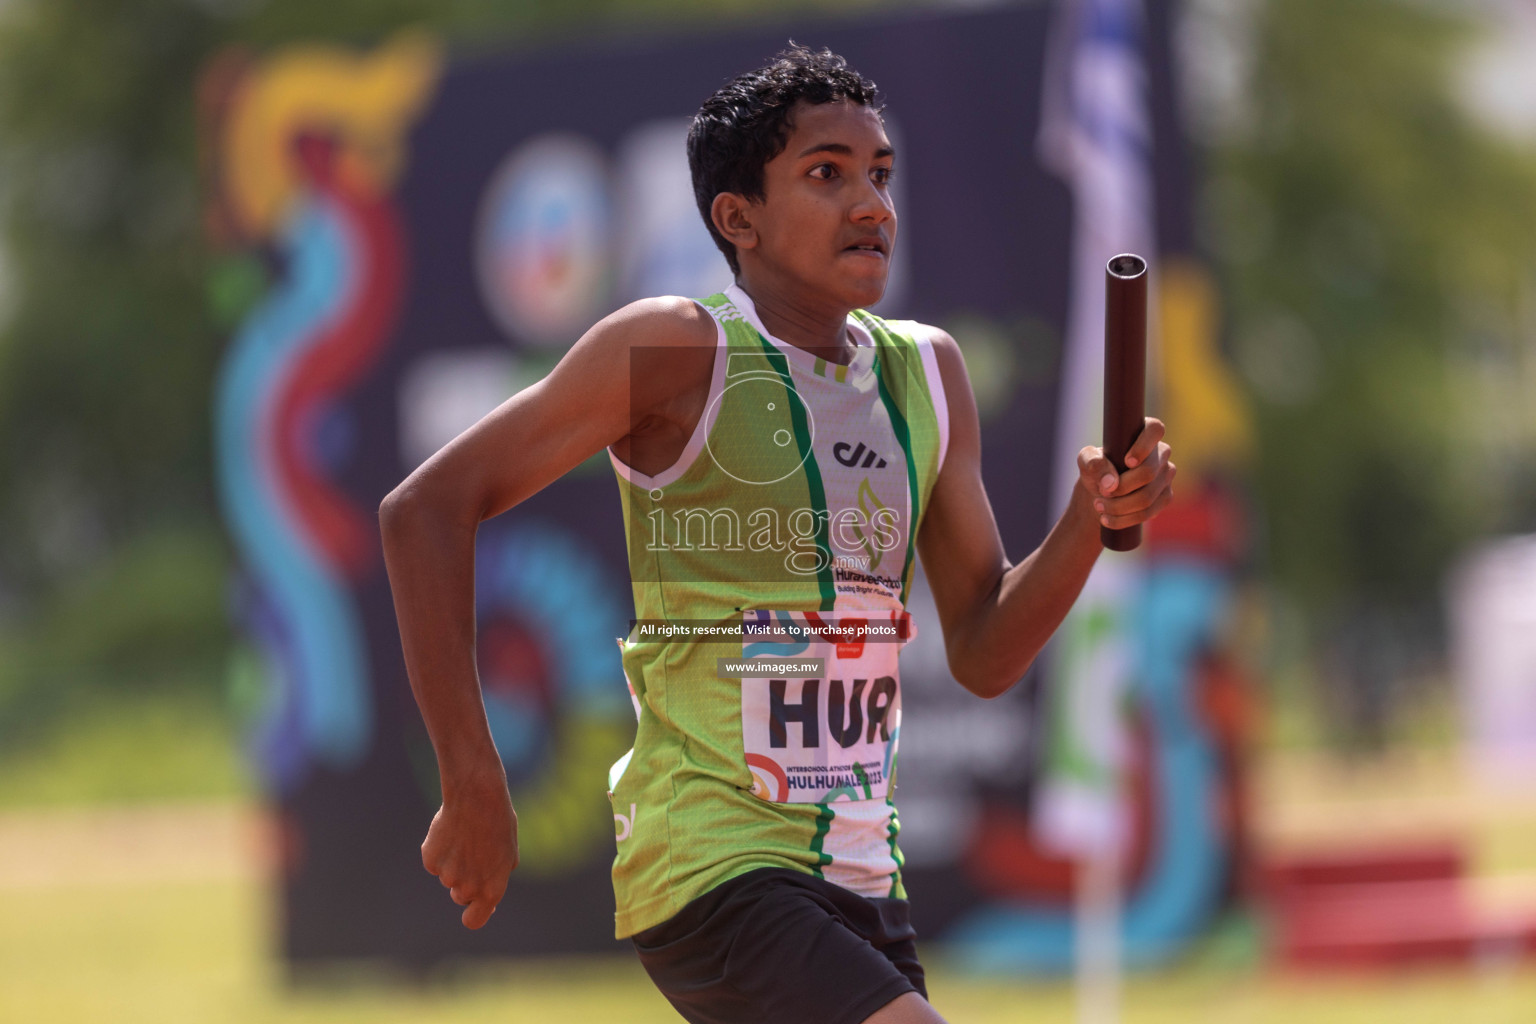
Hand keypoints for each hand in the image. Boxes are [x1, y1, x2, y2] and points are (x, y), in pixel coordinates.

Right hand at [420, 776, 518, 928]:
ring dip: (454, 862)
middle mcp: (467, 889)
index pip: (474, 920)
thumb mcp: (508, 854)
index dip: (472, 914)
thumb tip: (487, 896)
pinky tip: (451, 830)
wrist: (477, 797)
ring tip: (466, 836)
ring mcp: (446, 876)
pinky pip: (434, 861)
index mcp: (490, 891)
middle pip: (460, 896)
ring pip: (447, 876)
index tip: (472, 906)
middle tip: (474, 853)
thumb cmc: (498, 823)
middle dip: (465, 881)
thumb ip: (496, 878)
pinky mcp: (430, 860)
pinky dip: (440, 850)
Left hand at [1076, 417, 1175, 532]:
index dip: (1144, 445)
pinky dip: (1125, 519)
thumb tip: (1110, 483)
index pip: (1155, 429)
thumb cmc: (1096, 468)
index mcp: (1145, 434)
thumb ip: (1092, 462)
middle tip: (1101, 493)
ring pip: (1147, 497)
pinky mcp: (1165, 497)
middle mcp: (1161, 453)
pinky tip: (1107, 519)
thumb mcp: (1086, 461)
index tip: (1126, 462)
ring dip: (1119, 507)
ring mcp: (1166, 476)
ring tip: (1098, 507)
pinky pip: (1149, 512)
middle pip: (1148, 472)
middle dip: (1122, 487)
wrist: (1102, 491)